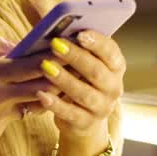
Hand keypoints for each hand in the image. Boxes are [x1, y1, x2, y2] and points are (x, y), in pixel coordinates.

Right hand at [0, 34, 56, 155]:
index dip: (51, 57)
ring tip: (44, 78)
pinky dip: (18, 103)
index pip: (32, 65)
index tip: (61, 48)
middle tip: (63, 64)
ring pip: (34, 102)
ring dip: (41, 91)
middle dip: (56, 74)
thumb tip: (9, 44)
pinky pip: (15, 114)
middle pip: (43, 86)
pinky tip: (10, 95)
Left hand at [36, 30, 124, 151]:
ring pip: (84, 93)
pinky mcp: (86, 124)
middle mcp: (113, 87)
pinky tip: (41, 94)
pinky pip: (70, 114)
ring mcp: (102, 107)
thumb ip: (76, 48)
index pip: (111, 52)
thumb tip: (55, 31)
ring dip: (64, 79)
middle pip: (97, 71)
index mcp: (115, 66)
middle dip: (76, 57)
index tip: (80, 32)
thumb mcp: (82, 63)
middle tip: (55, 44)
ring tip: (45, 67)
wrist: (83, 118)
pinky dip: (55, 104)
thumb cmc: (79, 78)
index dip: (97, 42)